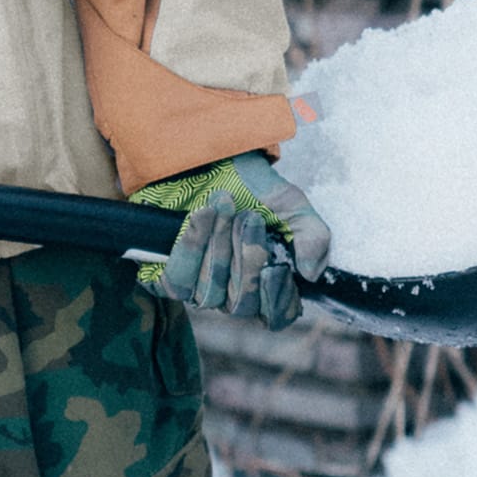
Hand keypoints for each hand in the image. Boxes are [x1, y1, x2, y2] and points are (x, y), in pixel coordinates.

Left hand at [131, 151, 329, 327]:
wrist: (204, 160)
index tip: (277, 267)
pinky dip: (192, 246)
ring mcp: (198, 288)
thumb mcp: (289, 203)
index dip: (276, 299)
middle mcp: (231, 292)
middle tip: (249, 218)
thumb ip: (311, 235)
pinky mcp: (165, 277)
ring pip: (209, 293)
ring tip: (224, 206)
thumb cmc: (248, 186)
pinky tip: (202, 216)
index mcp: (265, 283)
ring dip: (219, 246)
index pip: (276, 316)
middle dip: (247, 259)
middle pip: (241, 304)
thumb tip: (311, 274)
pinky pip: (178, 279)